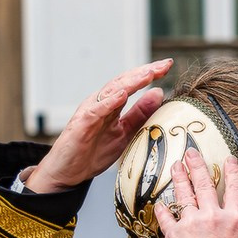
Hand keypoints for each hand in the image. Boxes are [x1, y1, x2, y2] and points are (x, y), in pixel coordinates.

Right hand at [26, 59, 172, 192]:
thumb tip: (158, 94)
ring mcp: (90, 112)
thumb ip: (140, 114)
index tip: (168, 65)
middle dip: (145, 72)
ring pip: (112, 91)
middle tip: (164, 64)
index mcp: (111, 104)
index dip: (150, 74)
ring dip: (131, 82)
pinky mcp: (81, 124)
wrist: (68, 172)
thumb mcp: (125, 132)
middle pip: (124, 82)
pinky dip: (110, 101)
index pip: (133, 84)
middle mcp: (101, 103)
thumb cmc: (92, 152)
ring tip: (148, 74)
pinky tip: (122, 94)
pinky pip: (96, 110)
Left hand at [154, 149, 237, 237]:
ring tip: (177, 166)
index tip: (230, 160)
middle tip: (192, 153)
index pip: (236, 190)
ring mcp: (192, 222)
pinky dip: (162, 210)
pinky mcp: (174, 232)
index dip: (233, 173)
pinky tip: (160, 204)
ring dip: (180, 178)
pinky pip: (166, 217)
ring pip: (185, 193)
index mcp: (235, 222)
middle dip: (198, 166)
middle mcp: (214, 216)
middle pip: (205, 184)